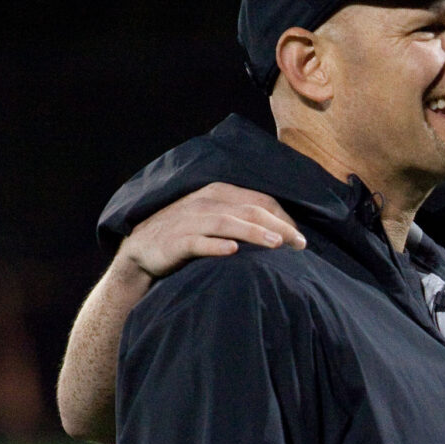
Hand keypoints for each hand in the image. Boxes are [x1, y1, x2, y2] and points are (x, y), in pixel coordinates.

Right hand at [115, 183, 304, 281]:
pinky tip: (233, 250)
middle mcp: (205, 202)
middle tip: (301, 244)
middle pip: (249, 210)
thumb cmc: (186, 235)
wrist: (142, 250)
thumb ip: (240, 217)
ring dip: (254, 232)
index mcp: (217, 192)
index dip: (283, 217)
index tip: (301, 237)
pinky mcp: (175, 241)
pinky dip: (215, 245)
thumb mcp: (213, 219)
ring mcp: (189, 221)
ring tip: (277, 244)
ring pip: (227, 223)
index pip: (259, 200)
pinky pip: (197, 242)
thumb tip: (280, 229)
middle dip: (279, 225)